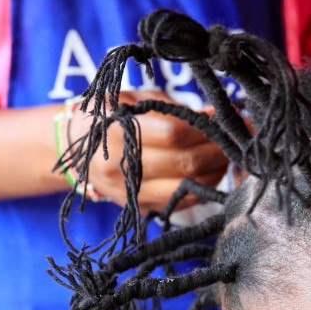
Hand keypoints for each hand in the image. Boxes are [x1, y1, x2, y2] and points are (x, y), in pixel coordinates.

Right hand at [70, 90, 228, 212]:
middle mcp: (122, 167)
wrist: (75, 152)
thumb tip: (216, 115)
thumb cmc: (109, 117)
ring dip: (217, 172)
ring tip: (227, 155)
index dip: (207, 126)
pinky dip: (204, 187)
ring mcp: (132, 193)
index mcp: (117, 132)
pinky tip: (211, 171)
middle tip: (235, 139)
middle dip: (218, 151)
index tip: (226, 119)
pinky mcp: (142, 209)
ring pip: (189, 187)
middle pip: (186, 163)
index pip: (175, 133)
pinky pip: (184, 202)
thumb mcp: (134, 100)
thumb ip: (174, 109)